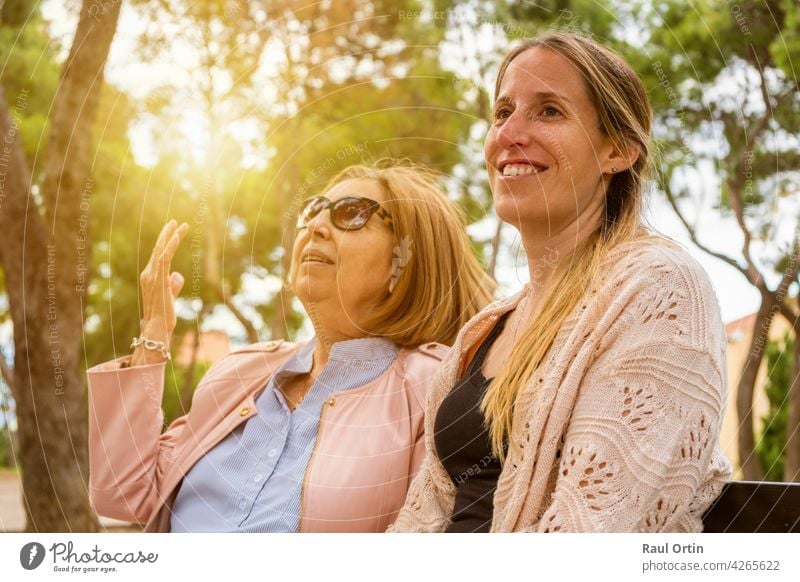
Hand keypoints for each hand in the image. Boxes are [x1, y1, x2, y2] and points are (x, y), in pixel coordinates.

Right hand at [132, 219, 188, 364]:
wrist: (157, 328)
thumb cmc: (164, 316)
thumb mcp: (170, 296)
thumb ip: (173, 284)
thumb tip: (178, 275)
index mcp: (150, 277)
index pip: (158, 255)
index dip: (165, 243)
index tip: (174, 231)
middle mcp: (148, 274)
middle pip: (158, 249)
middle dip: (166, 234)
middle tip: (175, 222)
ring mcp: (152, 276)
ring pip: (161, 250)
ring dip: (170, 236)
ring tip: (179, 225)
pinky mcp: (159, 279)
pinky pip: (164, 258)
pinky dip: (170, 246)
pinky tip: (177, 236)